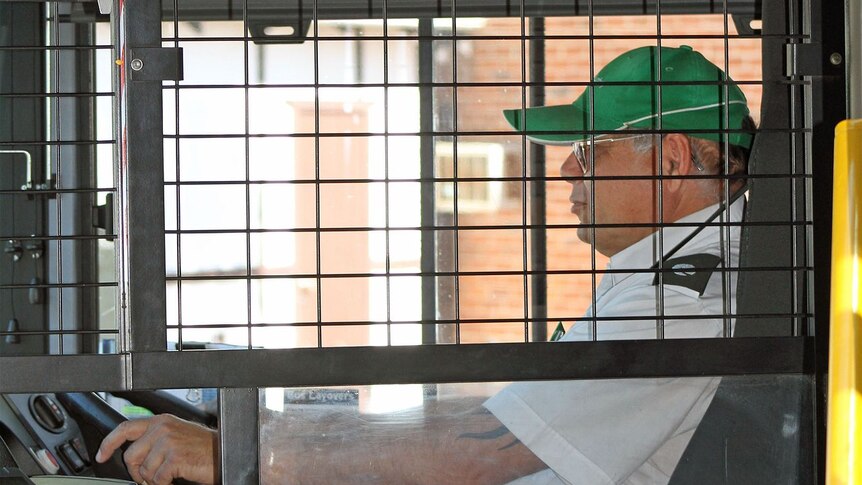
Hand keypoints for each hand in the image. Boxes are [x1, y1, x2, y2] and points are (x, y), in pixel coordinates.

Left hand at [96, 414, 217, 484]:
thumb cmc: (203, 448)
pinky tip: (174, 477)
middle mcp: (162, 428)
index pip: (125, 428)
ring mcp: (168, 441)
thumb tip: (134, 453)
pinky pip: (156, 479)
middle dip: (137, 472)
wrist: (226, 452)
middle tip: (149, 477)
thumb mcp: (176, 435)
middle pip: (131, 455)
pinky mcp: (175, 457)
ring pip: (143, 470)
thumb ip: (155, 437)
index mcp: (161, 420)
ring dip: (153, 479)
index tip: (101, 455)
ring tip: (168, 475)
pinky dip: (163, 483)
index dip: (109, 443)